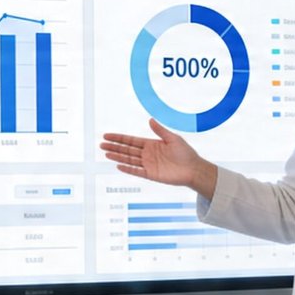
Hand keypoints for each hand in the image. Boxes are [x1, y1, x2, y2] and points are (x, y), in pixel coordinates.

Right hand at [99, 118, 217, 198]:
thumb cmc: (185, 153)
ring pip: (129, 160)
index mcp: (151, 144)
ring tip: (106, 154)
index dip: (119, 138)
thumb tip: (150, 119)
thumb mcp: (173, 138)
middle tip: (101, 145)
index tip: (107, 135)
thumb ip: (160, 131)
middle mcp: (147, 154)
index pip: (131, 141)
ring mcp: (148, 165)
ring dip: (117, 157)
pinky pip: (136, 171)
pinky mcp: (151, 175)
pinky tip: (118, 166)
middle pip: (127, 150)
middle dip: (114, 147)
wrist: (193, 169)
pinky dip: (128, 169)